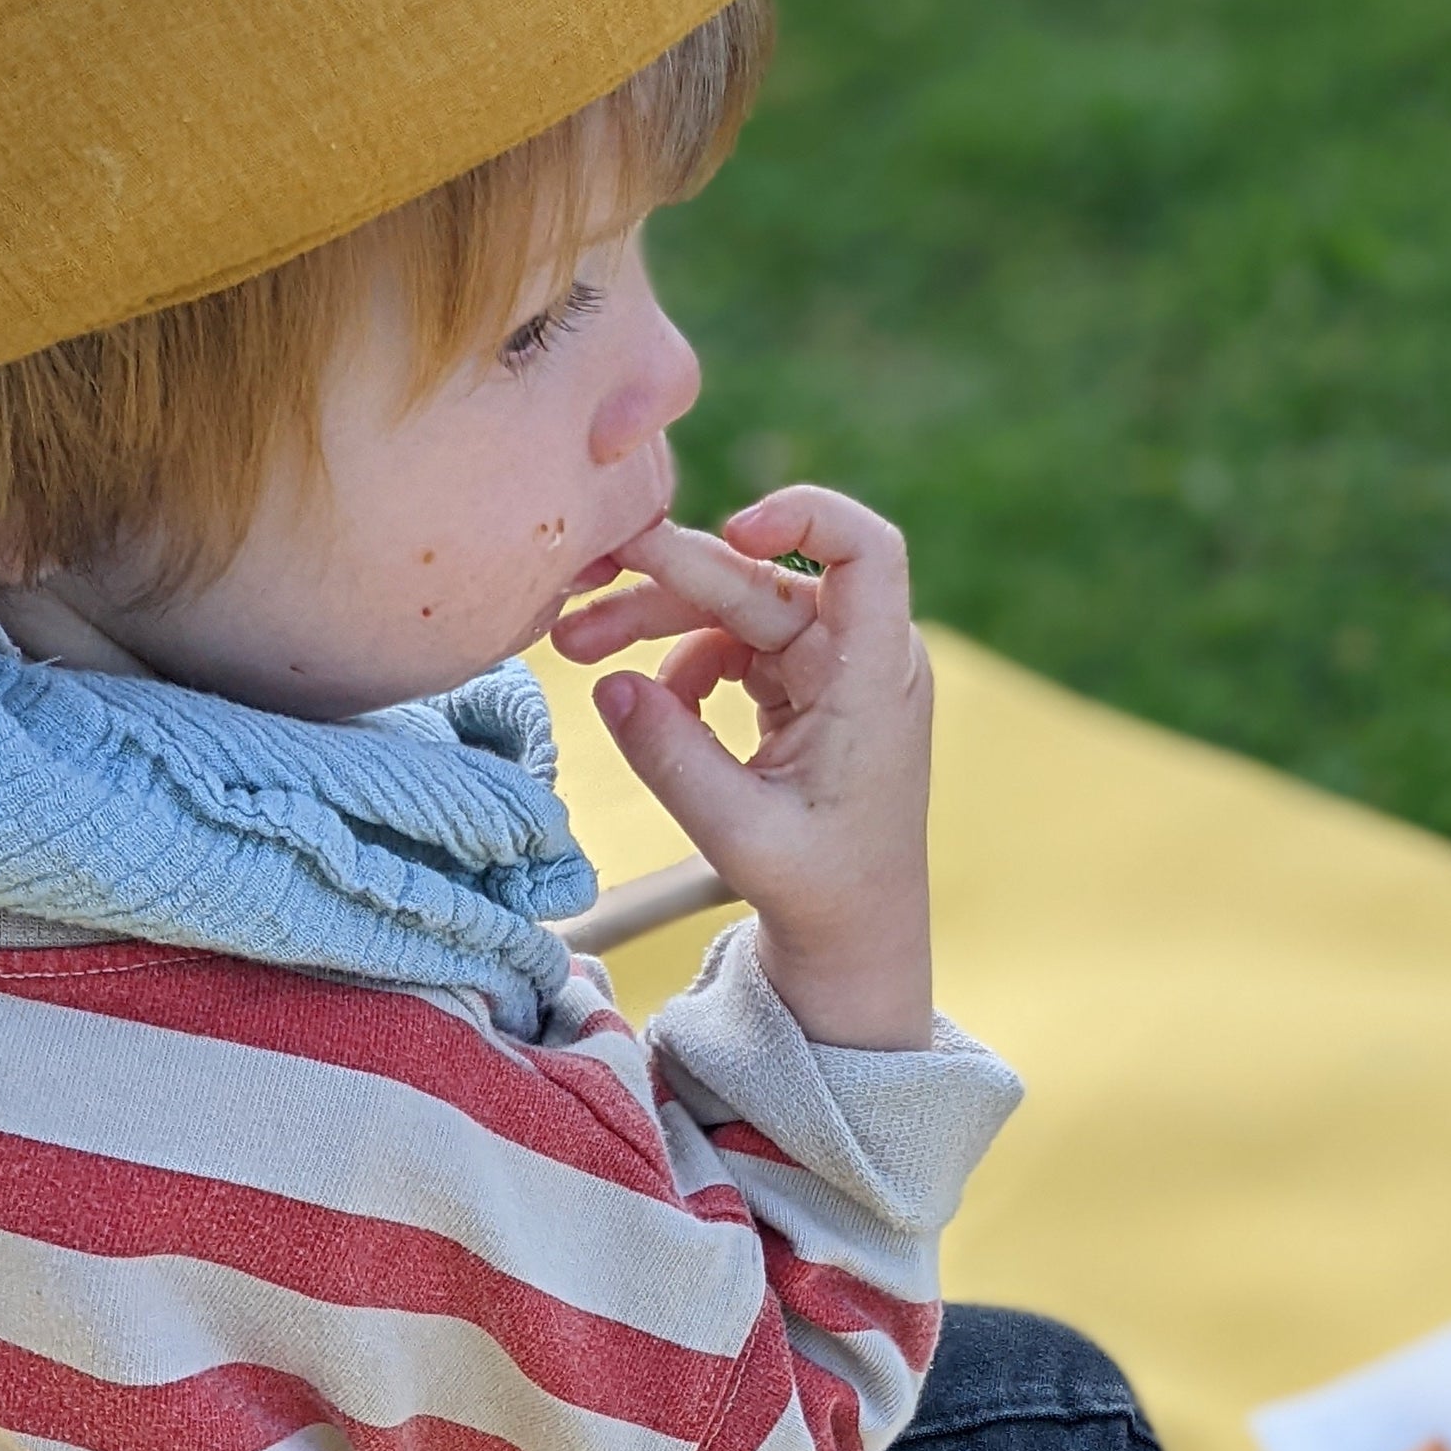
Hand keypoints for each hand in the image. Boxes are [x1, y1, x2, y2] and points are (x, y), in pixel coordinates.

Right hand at [551, 485, 932, 1049]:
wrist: (854, 933)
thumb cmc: (820, 889)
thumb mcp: (738, 832)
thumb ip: (672, 757)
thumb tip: (607, 685)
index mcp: (873, 679)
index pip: (868, 553)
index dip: (806, 517)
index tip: (732, 529)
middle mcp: (861, 658)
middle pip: (760, 582)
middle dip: (667, 584)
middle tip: (581, 593)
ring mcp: (833, 669)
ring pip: (735, 610)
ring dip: (656, 623)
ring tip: (577, 645)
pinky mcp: (806, 687)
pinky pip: (735, 646)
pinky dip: (684, 665)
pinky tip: (648, 702)